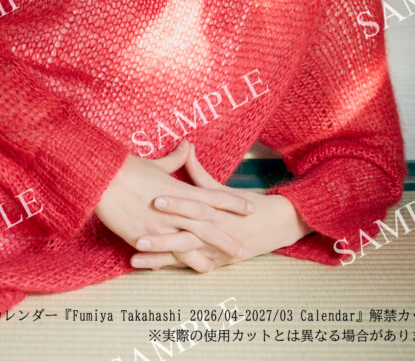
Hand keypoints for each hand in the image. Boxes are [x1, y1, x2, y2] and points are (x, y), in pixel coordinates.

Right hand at [94, 140, 254, 259]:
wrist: (101, 179)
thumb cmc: (128, 168)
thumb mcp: (156, 164)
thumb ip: (176, 160)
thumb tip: (188, 146)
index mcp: (178, 190)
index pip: (212, 197)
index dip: (232, 203)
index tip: (250, 208)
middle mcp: (173, 211)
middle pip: (206, 227)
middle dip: (226, 238)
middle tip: (244, 250)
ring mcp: (158, 226)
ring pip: (186, 246)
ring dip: (202, 257)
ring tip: (216, 267)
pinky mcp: (141, 237)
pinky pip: (160, 254)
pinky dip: (172, 263)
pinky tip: (179, 270)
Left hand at [130, 142, 311, 270]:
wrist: (278, 225)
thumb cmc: (249, 203)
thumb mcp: (223, 190)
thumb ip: (199, 174)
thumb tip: (186, 147)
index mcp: (218, 211)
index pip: (195, 206)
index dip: (176, 203)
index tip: (155, 199)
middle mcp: (216, 233)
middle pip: (186, 236)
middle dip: (162, 238)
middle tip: (138, 236)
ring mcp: (214, 251)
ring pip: (183, 256)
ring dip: (159, 256)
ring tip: (135, 255)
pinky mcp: (213, 263)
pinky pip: (187, 266)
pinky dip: (168, 266)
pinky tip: (147, 267)